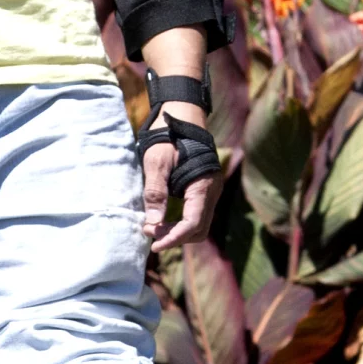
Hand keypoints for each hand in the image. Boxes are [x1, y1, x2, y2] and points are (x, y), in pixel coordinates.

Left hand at [142, 102, 215, 252]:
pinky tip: (163, 220)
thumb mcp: (157, 162)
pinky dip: (181, 223)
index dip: (173, 238)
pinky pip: (196, 215)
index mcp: (203, 186)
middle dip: (175, 237)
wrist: (183, 118)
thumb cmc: (169, 138)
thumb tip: (153, 223)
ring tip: (154, 228)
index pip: (192, 224)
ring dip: (178, 232)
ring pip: (199, 225)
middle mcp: (212, 192)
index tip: (153, 245)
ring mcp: (211, 192)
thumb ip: (155, 193)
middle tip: (150, 235)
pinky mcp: (204, 191)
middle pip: (198, 230)